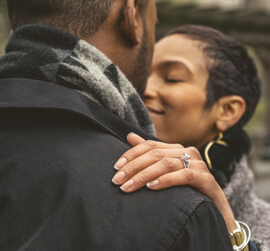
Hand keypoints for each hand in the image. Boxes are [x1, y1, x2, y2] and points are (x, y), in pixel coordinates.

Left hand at [112, 133, 236, 232]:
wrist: (214, 211)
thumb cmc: (186, 190)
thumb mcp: (165, 172)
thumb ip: (149, 153)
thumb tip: (130, 136)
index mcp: (176, 149)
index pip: (150, 146)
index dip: (131, 154)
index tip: (116, 167)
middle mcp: (188, 152)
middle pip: (156, 154)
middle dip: (134, 167)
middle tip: (117, 180)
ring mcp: (198, 164)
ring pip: (167, 164)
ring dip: (145, 175)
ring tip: (129, 187)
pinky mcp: (207, 179)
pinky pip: (184, 175)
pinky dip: (166, 180)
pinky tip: (153, 187)